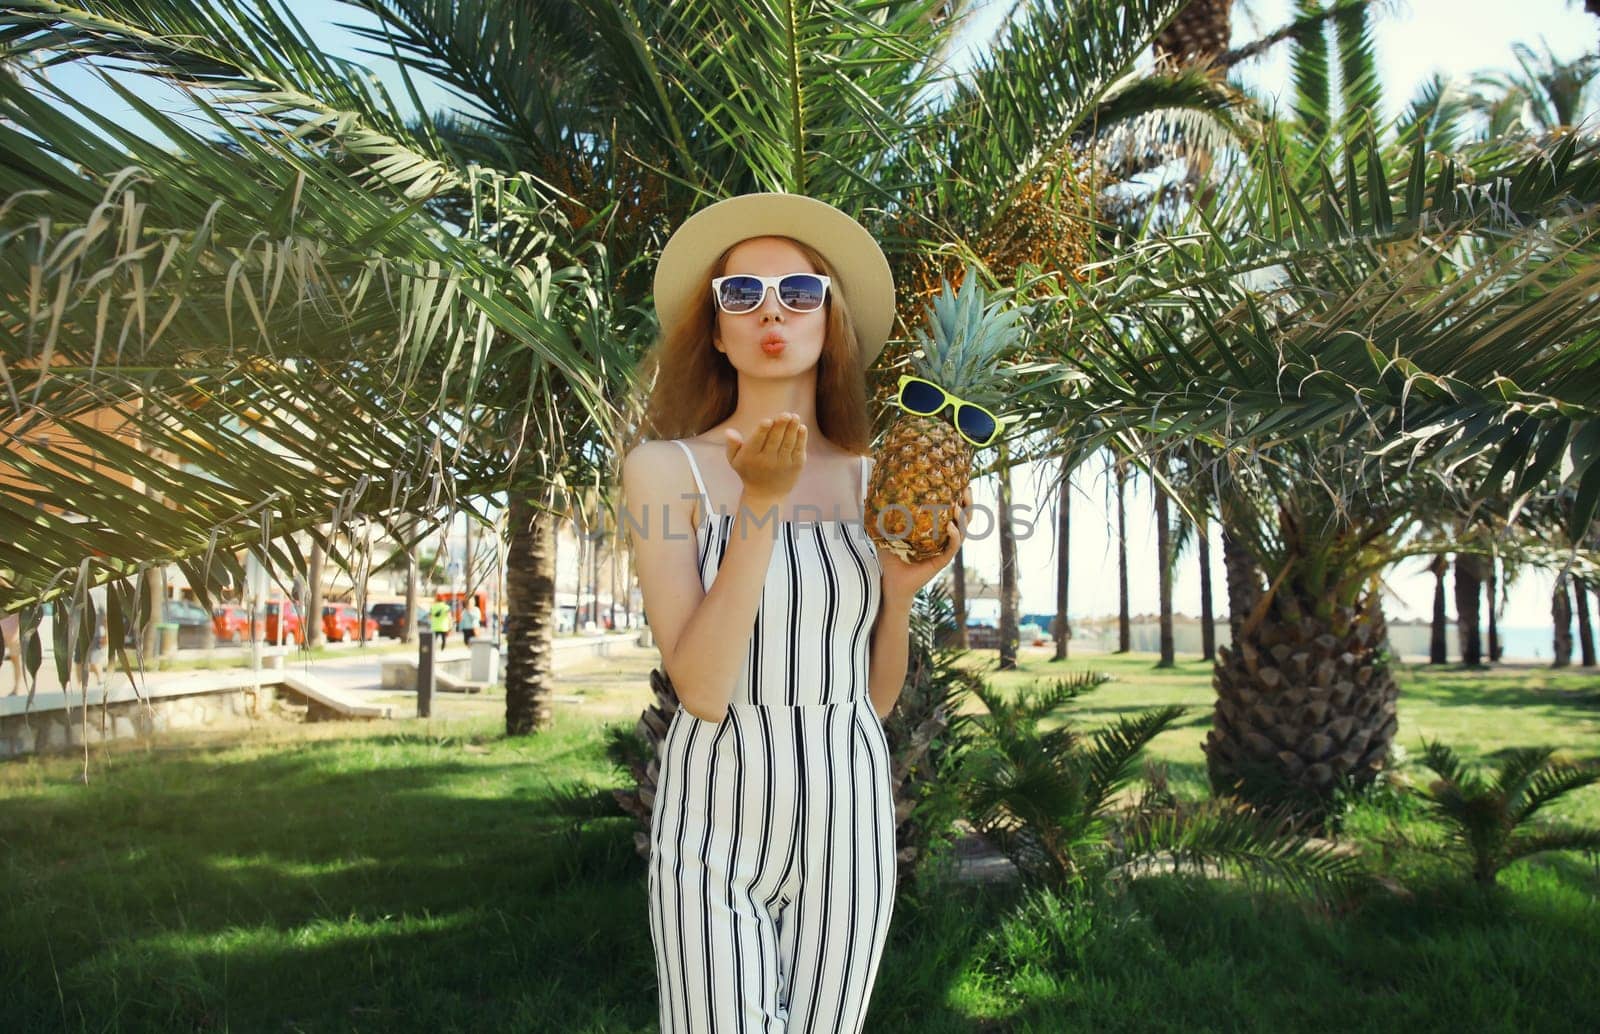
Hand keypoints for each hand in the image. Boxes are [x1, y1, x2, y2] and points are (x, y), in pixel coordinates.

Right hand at [725, 413, 806, 503]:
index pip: (757, 441)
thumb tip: (729, 431)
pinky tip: (801, 428)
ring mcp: (783, 464)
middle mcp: (767, 461)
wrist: (766, 495)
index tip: (767, 420)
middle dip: (780, 427)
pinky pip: (799, 450)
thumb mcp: (735, 460)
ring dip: (792, 429)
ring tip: (795, 417)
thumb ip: (732, 445)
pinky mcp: (796, 466)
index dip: (762, 431)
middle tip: (785, 414)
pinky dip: (801, 439)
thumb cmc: (749, 471)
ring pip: (788, 444)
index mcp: (751, 457)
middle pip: (774, 441)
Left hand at [880, 485, 970, 604]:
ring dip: (962, 518)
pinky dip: (954, 536)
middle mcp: (945, 539)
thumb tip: (872, 494)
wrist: (891, 581)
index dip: (960, 497)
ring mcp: (945, 550)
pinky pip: (952, 548)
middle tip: (966, 489)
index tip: (961, 481)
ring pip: (963, 532)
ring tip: (957, 505)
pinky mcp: (942, 562)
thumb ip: (884, 515)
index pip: (953, 511)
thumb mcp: (887, 532)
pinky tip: (950, 526)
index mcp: (937, 530)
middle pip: (965, 519)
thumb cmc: (891, 557)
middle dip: (968, 504)